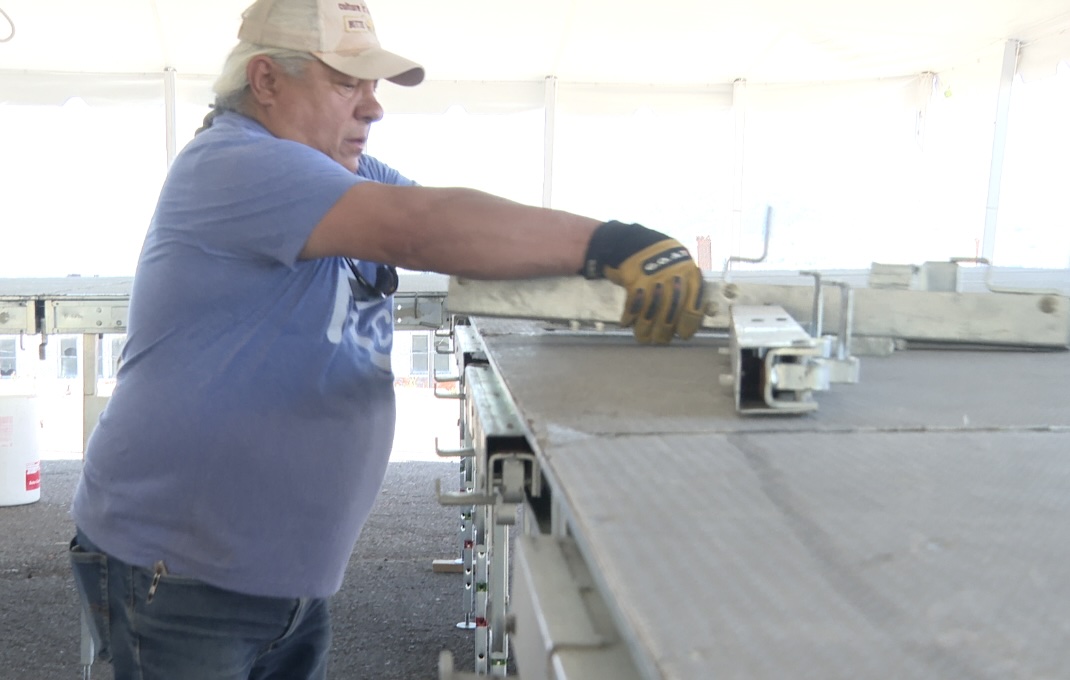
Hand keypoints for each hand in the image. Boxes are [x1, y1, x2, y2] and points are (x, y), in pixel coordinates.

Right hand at [581, 221, 705, 343]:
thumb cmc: (661, 256)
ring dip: (645, 329)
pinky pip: (633, 305)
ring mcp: (653, 279)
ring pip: (651, 312)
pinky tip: (627, 323)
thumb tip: (690, 316)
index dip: (687, 325)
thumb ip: (687, 287)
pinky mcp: (634, 280)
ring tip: (643, 338)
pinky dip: (629, 317)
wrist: (633, 239)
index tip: (682, 335)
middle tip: (660, 340)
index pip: (693, 307)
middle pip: (671, 313)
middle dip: (664, 331)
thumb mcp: (682, 265)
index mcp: (689, 274)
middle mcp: (673, 278)